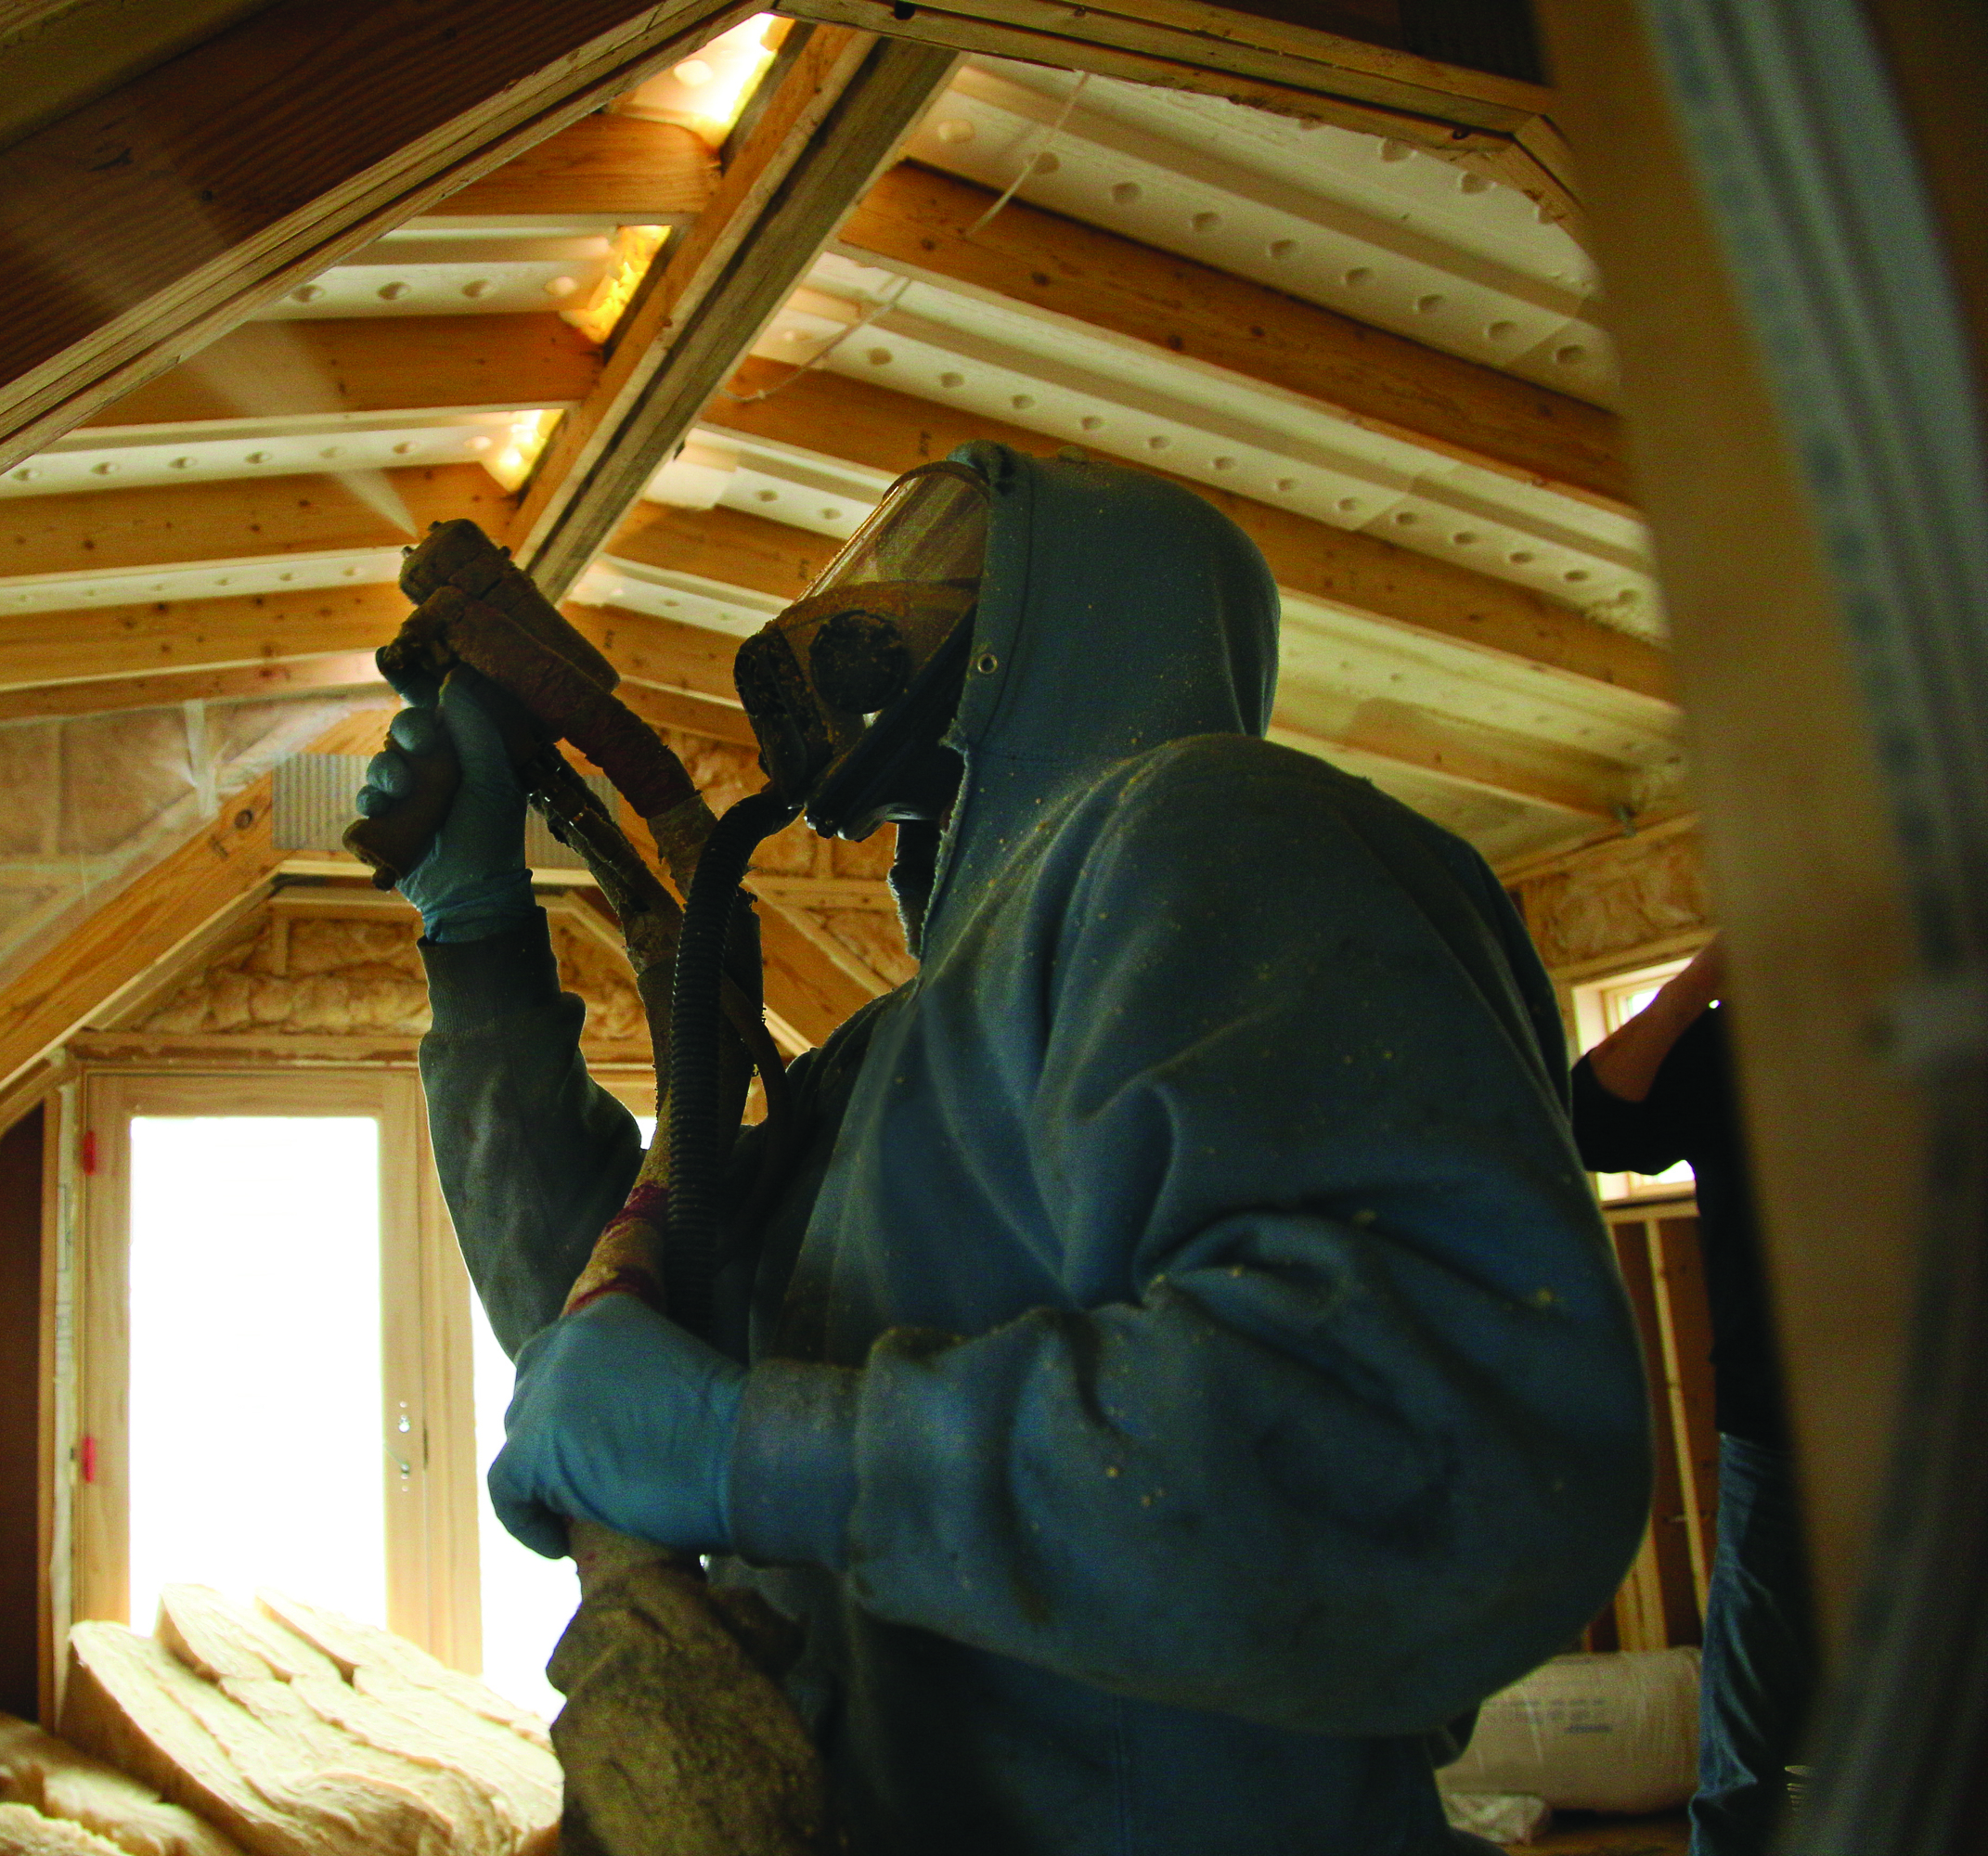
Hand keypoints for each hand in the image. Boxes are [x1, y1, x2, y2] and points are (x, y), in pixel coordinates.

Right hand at [355, 670, 531, 941]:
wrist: (472, 892)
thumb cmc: (491, 834)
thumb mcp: (493, 778)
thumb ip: (476, 728)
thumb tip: (454, 680)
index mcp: (461, 752)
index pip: (434, 711)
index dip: (415, 690)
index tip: (400, 670)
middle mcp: (431, 769)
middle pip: (401, 731)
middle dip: (406, 733)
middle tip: (421, 746)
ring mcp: (405, 797)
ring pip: (379, 764)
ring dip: (387, 772)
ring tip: (403, 791)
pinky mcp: (383, 825)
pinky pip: (363, 802)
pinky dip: (370, 804)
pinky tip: (383, 812)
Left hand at [489, 1294, 746, 1557]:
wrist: (744, 1453)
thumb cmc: (732, 1426)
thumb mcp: (674, 1370)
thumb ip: (628, 1377)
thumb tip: (600, 1421)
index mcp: (606, 1315)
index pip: (556, 1354)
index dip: (563, 1402)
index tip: (586, 1438)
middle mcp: (568, 1341)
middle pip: (528, 1391)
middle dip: (545, 1433)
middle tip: (576, 1477)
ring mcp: (547, 1394)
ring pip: (517, 1439)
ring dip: (542, 1475)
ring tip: (578, 1510)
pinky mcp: (533, 1450)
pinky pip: (506, 1492)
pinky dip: (527, 1523)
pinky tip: (560, 1545)